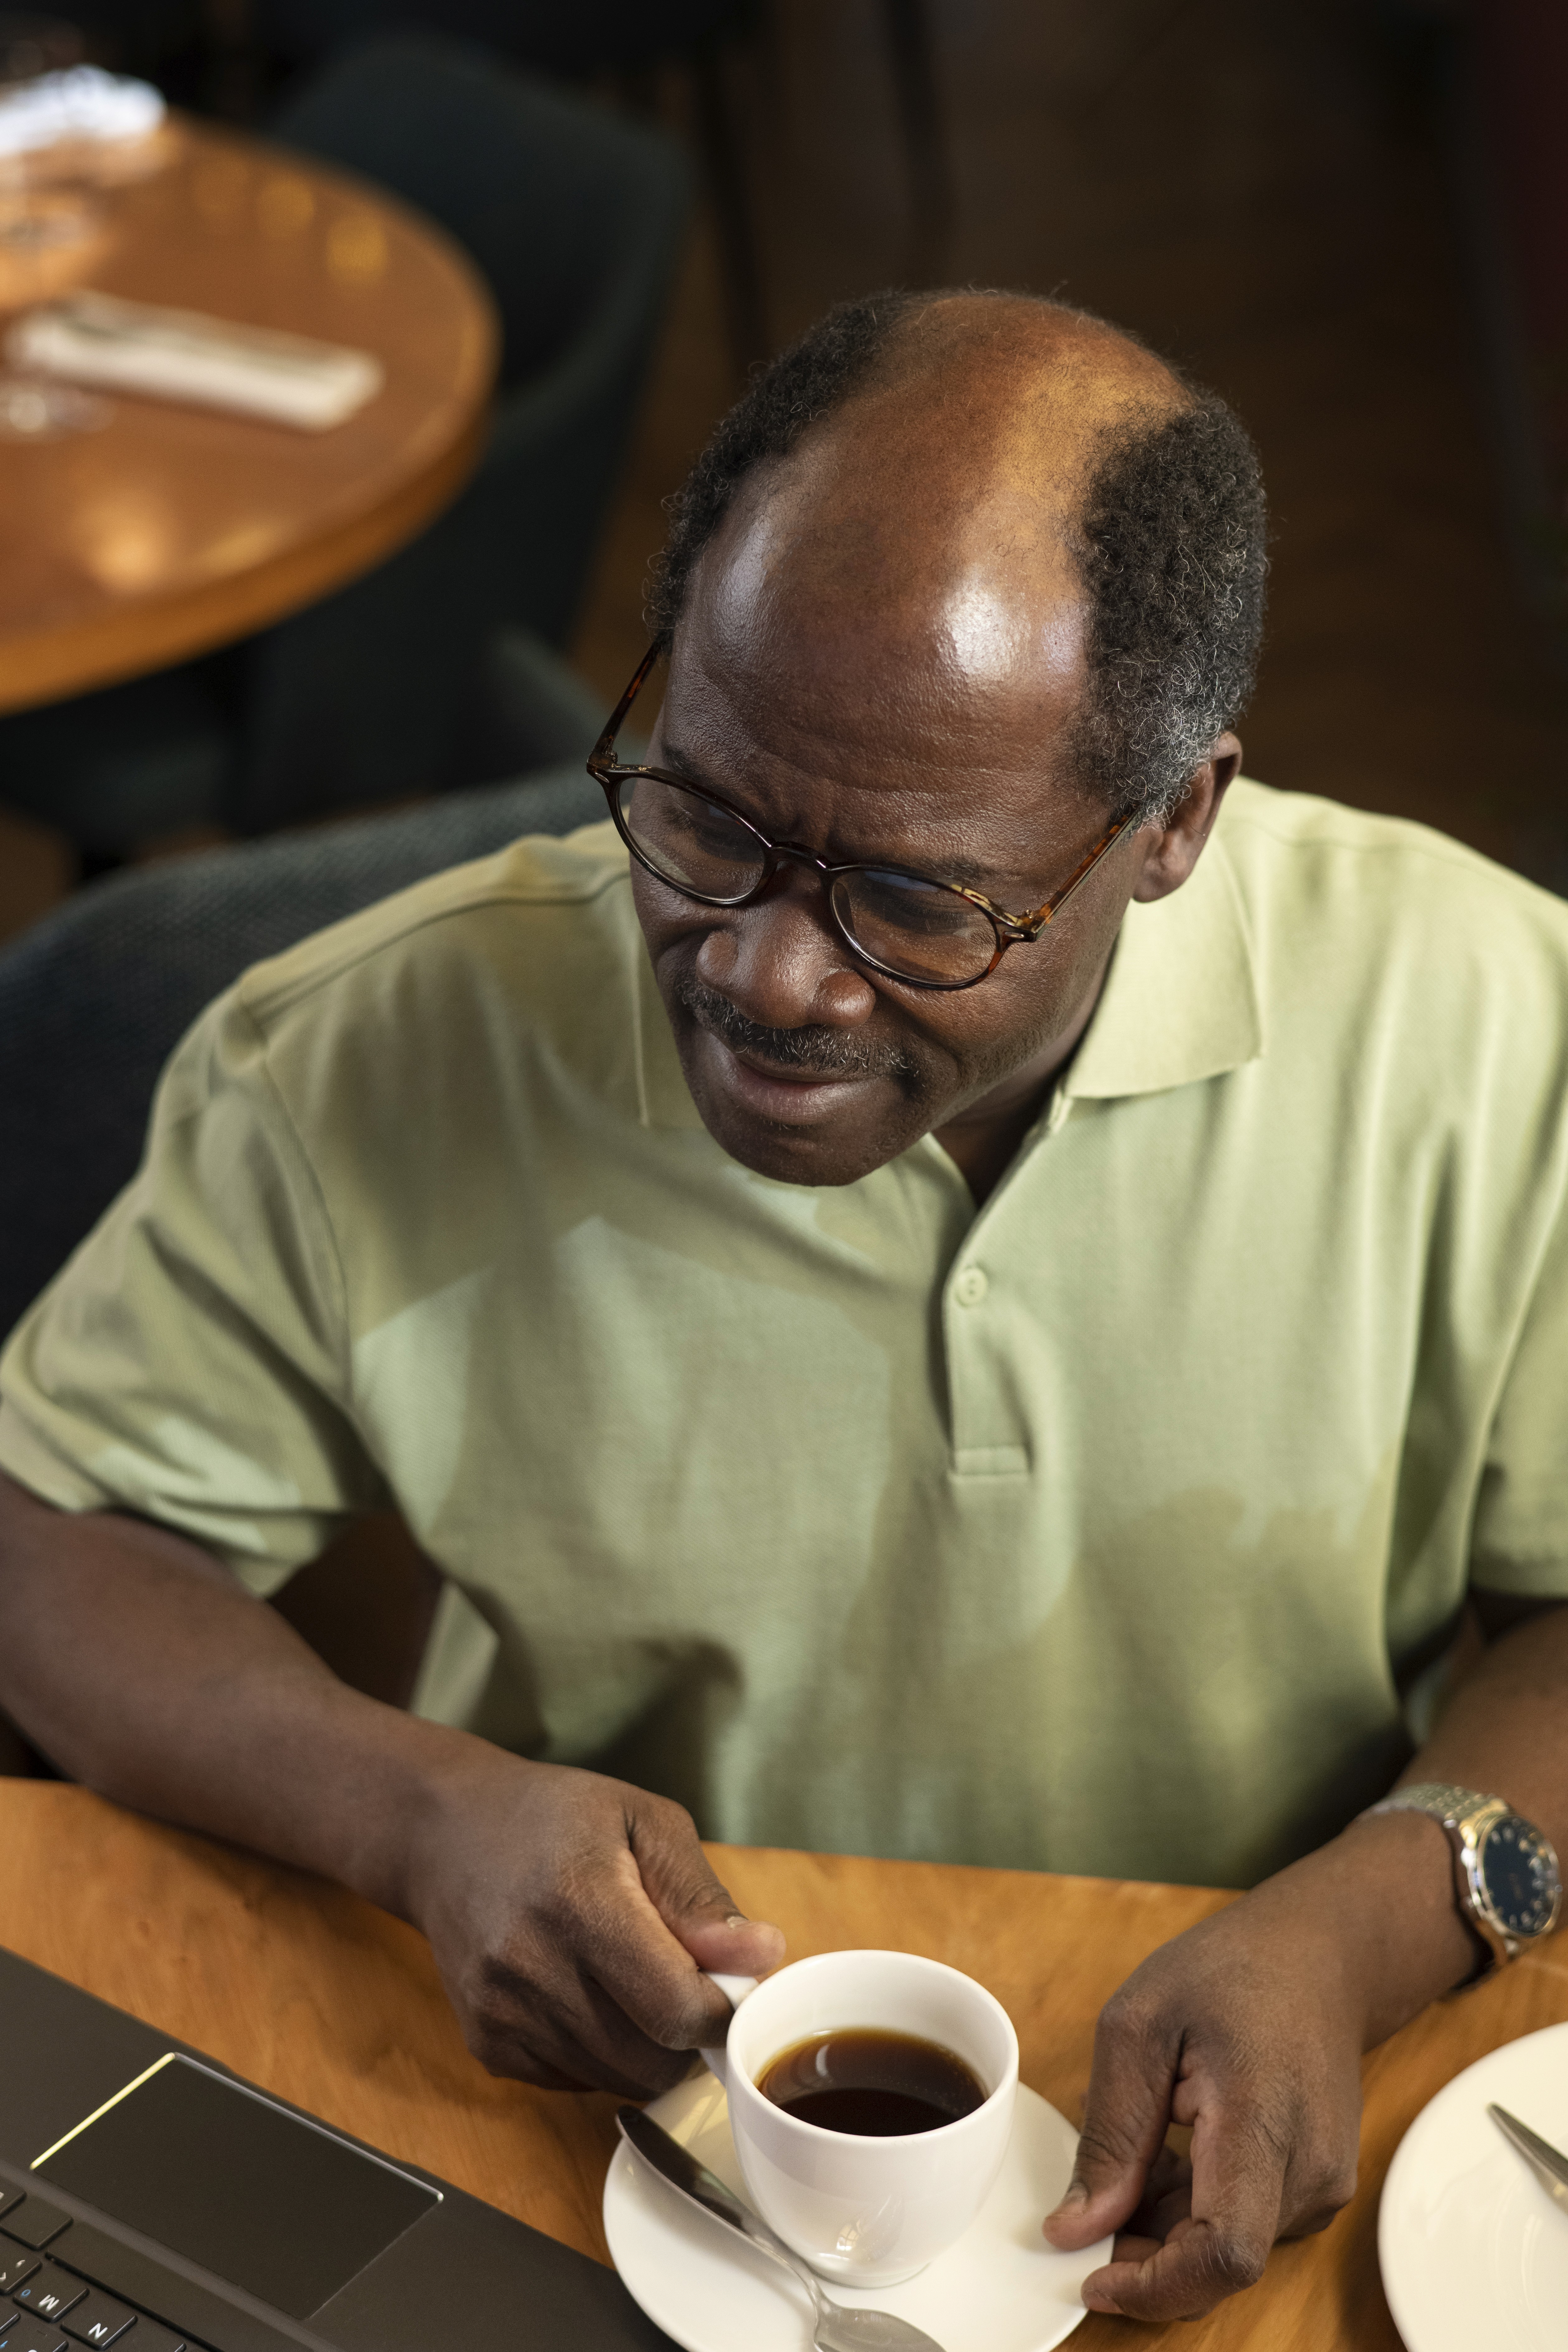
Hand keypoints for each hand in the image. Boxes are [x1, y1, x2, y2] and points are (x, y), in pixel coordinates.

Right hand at [404, 1743, 784, 2096]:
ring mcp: (501, 2013)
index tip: (732, 1981)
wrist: (444, 1835)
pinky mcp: (486, 2045)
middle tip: (686, 1979)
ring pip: (619, 2080)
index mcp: (578, 1902)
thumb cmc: (555, 1818)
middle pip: (653, 2059)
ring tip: (633, 1979)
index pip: (675, 2006)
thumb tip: (761, 1955)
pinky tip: (588, 1993)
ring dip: (648, 2045)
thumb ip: (701, 1896)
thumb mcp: (642, 1821)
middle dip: (690, 2031)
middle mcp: (530, 1967)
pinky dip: (602, 2053)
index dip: (723, 2007)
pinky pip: (577, 2081)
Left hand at [1041, 1817, 1476, 2321]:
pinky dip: (1199, 2206)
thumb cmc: (1228, 1972)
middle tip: (1101, 2189)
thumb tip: (1074, 2228)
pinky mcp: (1323, 2184)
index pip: (1224, 2254)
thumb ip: (1110, 2137)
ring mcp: (1325, 2182)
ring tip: (1145, 2141)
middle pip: (1219, 2260)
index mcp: (1264, 2124)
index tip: (1093, 2276)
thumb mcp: (1137, 2027)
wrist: (1319, 1955)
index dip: (1156, 2287)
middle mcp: (1311, 2169)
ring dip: (1169, 2222)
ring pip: (1229, 2245)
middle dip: (1146, 2250)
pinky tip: (1179, 2147)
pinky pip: (1250, 2223)